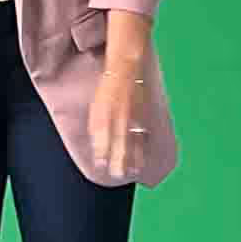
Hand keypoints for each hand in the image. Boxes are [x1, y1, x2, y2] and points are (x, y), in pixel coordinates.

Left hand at [87, 56, 144, 176]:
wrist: (126, 66)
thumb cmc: (107, 87)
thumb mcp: (96, 105)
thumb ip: (96, 126)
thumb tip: (96, 146)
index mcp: (105, 109)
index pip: (102, 132)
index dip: (101, 149)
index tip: (100, 166)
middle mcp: (120, 112)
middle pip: (119, 138)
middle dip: (118, 157)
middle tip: (117, 175)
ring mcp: (133, 113)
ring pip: (133, 137)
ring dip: (133, 155)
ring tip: (133, 170)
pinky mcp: (143, 112)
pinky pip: (144, 131)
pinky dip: (144, 145)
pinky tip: (144, 155)